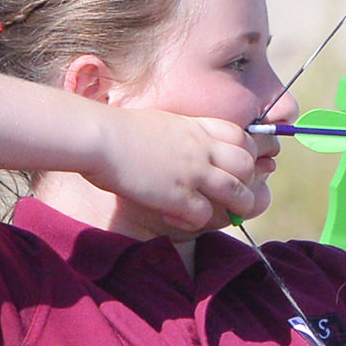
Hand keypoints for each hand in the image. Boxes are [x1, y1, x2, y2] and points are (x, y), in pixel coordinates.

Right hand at [88, 108, 265, 237]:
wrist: (97, 136)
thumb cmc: (118, 130)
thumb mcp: (161, 122)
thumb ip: (182, 134)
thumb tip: (186, 144)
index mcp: (197, 128)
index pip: (241, 137)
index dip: (247, 153)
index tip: (238, 166)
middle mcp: (201, 148)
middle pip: (247, 166)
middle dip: (247, 182)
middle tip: (233, 194)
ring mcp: (193, 172)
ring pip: (238, 193)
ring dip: (235, 207)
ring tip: (221, 213)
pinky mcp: (178, 195)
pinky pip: (205, 215)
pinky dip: (196, 222)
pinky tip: (176, 218)